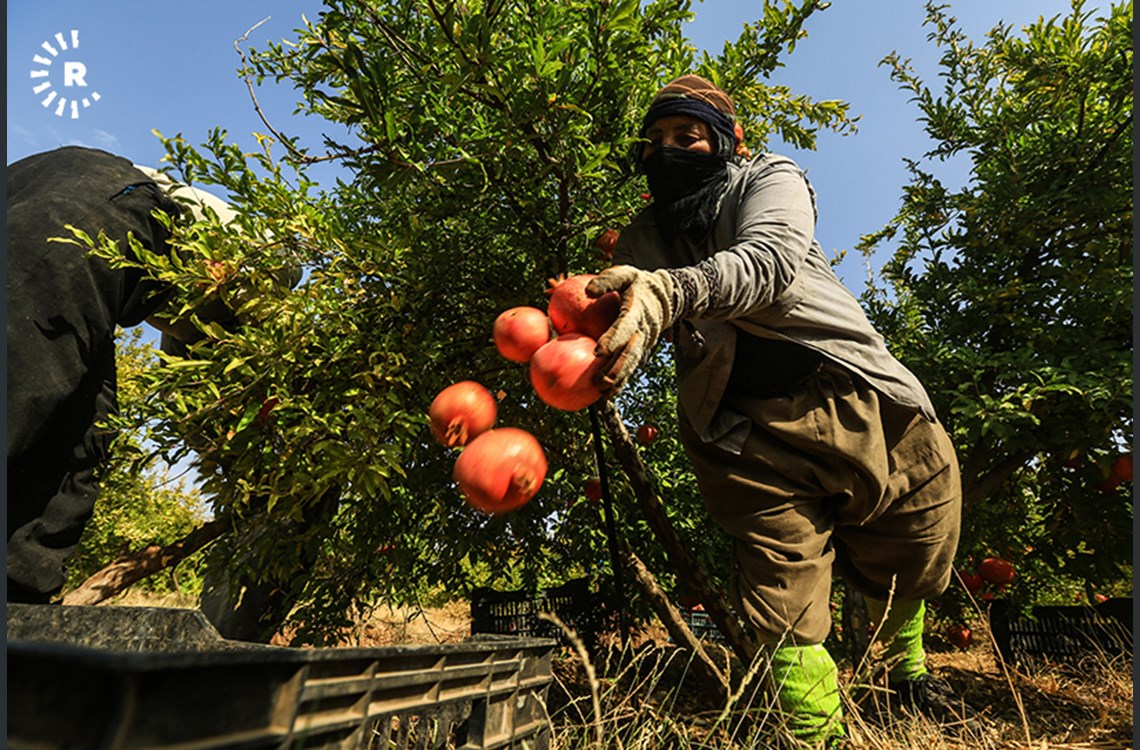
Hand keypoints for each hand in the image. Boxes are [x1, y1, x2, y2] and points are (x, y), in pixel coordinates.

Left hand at [585, 266, 678, 391]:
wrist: (667, 296)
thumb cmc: (638, 283)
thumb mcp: (626, 274)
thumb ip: (608, 280)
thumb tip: (588, 290)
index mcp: (637, 311)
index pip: (625, 326)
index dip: (614, 338)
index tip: (599, 351)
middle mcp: (644, 329)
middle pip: (631, 352)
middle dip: (617, 368)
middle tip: (600, 381)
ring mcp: (645, 342)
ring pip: (632, 363)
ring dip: (619, 379)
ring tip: (603, 394)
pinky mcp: (643, 349)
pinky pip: (632, 365)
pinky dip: (622, 380)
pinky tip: (607, 394)